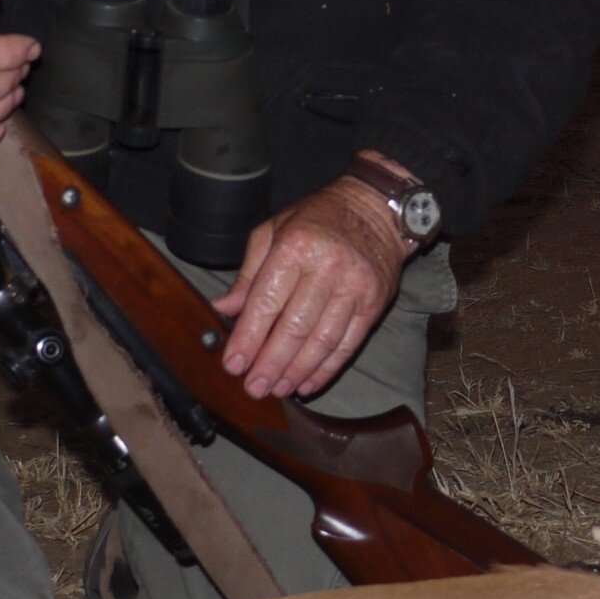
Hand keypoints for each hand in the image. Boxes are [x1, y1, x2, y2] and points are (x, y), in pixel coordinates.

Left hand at [210, 168, 414, 400]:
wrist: (376, 209)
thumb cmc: (318, 218)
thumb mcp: (274, 230)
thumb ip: (248, 272)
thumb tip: (223, 308)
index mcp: (296, 247)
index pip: (266, 302)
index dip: (248, 338)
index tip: (233, 365)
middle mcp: (327, 268)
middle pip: (294, 328)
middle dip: (270, 364)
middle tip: (254, 388)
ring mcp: (354, 288)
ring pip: (321, 342)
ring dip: (296, 372)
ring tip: (277, 389)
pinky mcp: (373, 303)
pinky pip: (347, 344)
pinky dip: (326, 369)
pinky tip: (308, 383)